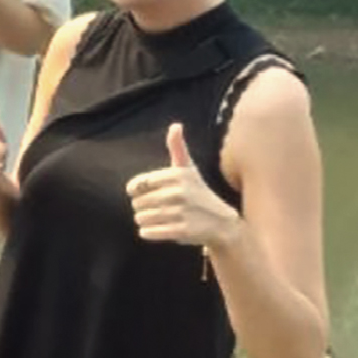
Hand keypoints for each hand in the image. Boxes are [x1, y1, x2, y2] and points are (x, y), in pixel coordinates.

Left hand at [127, 123, 242, 248]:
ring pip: (140, 218)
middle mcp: (178, 192)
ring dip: (145, 220)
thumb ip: (178, 148)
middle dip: (143, 207)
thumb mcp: (188, 169)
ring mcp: (180, 212)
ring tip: (160, 218)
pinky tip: (159, 229)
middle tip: (158, 207)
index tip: (144, 193)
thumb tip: (176, 125)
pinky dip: (148, 232)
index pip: (138, 184)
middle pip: (137, 202)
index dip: (136, 191)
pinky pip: (147, 232)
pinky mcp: (180, 231)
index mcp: (177, 175)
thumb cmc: (198, 192)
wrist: (221, 222)